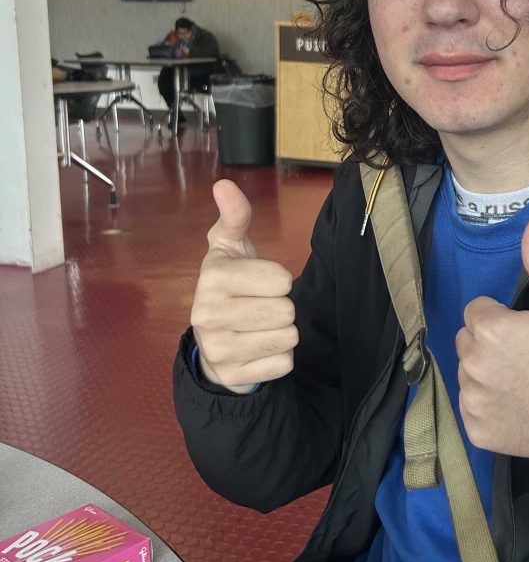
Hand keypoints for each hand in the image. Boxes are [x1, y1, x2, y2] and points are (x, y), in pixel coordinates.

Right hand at [190, 180, 297, 392]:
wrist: (211, 342)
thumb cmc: (229, 286)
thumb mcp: (229, 248)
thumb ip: (235, 216)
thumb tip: (224, 185)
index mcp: (213, 277)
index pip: (281, 279)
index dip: (279, 280)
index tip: (260, 283)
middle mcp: (208, 314)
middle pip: (286, 310)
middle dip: (281, 308)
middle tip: (259, 308)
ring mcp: (219, 349)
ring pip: (288, 337)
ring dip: (282, 332)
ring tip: (259, 327)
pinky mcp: (233, 376)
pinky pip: (284, 363)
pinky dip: (278, 357)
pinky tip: (257, 349)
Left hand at [455, 218, 528, 491]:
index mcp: (492, 330)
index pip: (476, 310)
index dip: (502, 318)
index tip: (526, 332)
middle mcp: (474, 364)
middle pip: (467, 340)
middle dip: (490, 343)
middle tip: (526, 357)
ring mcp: (473, 400)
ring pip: (466, 373)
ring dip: (486, 373)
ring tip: (523, 382)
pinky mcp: (475, 429)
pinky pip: (470, 406)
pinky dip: (488, 406)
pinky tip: (518, 406)